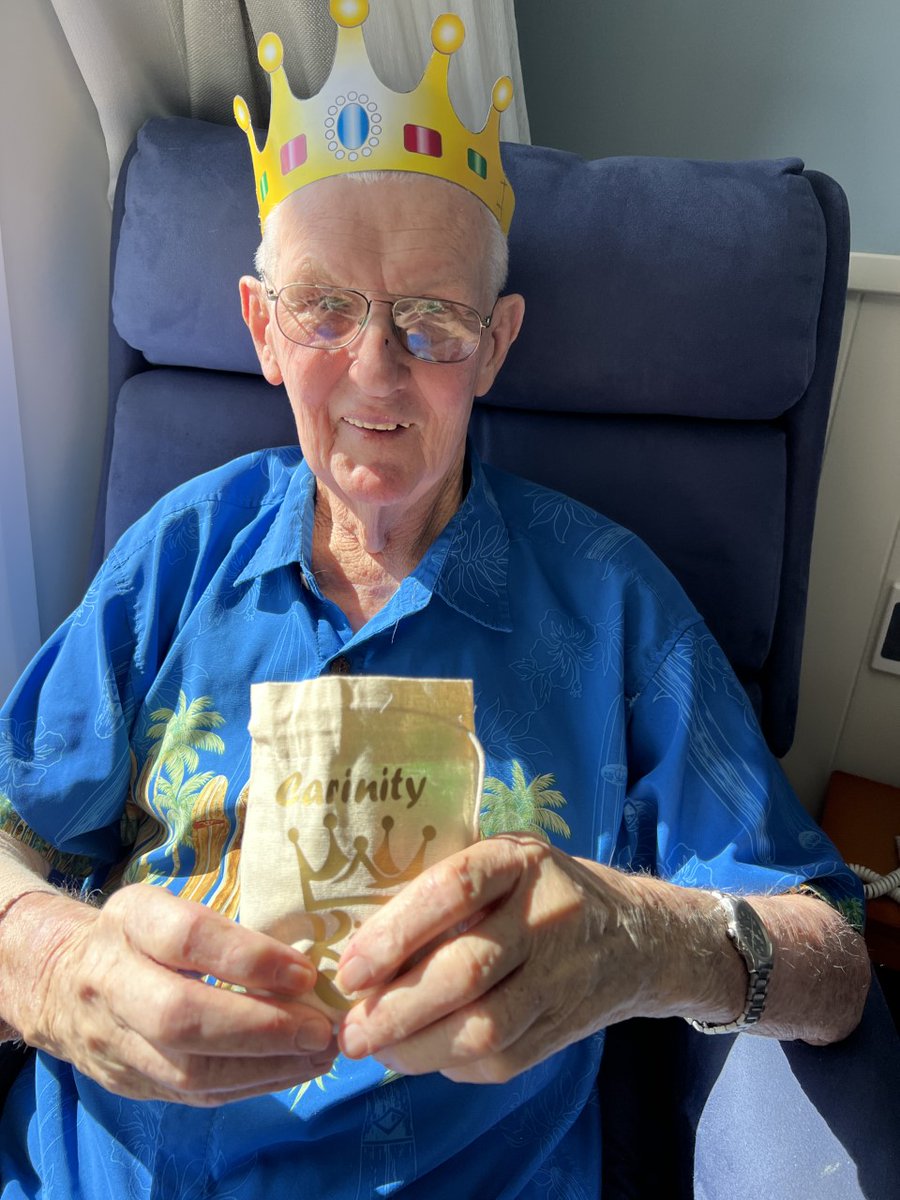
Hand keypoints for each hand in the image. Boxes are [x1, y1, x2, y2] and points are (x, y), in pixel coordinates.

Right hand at [8, 884, 337, 1104]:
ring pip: (189, 1070)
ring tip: (320, 1052)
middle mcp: (112, 983)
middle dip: (261, 1027)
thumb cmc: (134, 933)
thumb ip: (218, 924)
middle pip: (182, 1017)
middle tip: (320, 1027)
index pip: (187, 939)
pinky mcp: (130, 1083)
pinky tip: (293, 1070)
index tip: (305, 971)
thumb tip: (303, 950)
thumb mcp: (163, 904)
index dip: (249, 958)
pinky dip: (251, 1085)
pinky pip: (194, 1096)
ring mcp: (115, 1043)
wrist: (57, 982)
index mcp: (129, 922)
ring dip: (266, 1066)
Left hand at [334, 834, 673, 1083]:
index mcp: (520, 861)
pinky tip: (418, 1054)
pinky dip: (449, 1064)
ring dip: (415, 1049)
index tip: (349, 968)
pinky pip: (500, 1060)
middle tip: (350, 1030)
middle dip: (395, 1009)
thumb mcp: (503, 860)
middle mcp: (546, 917)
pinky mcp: (563, 1029)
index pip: (454, 890)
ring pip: (483, 1030)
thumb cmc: (538, 890)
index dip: (395, 932)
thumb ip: (446, 885)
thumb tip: (355, 935)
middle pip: (464, 972)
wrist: (635, 938)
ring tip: (374, 1049)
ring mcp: (560, 977)